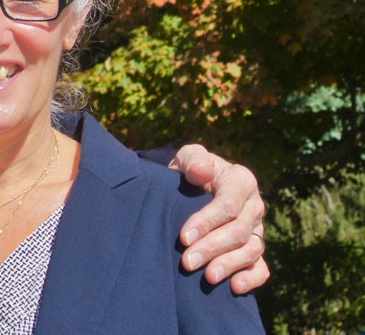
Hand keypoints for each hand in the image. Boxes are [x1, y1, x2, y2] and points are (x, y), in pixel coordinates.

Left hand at [169, 143, 268, 294]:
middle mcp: (254, 206)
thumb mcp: (188, 157)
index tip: (184, 237)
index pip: (228, 204)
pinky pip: (261, 267)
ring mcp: (257, 229)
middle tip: (187, 262)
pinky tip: (234, 287)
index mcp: (241, 181)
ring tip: (207, 277)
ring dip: (228, 265)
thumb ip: (193, 159)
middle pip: (238, 231)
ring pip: (250, 251)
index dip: (206, 222)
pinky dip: (251, 278)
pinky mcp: (255, 248)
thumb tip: (201, 170)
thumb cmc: (190, 170)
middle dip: (212, 248)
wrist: (193, 186)